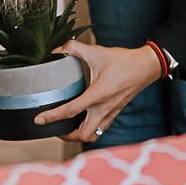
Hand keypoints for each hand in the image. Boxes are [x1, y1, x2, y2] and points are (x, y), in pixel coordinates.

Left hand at [33, 41, 162, 143]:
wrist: (146, 66)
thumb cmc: (123, 61)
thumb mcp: (96, 52)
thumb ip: (74, 48)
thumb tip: (57, 49)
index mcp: (97, 95)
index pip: (70, 111)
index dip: (52, 117)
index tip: (39, 120)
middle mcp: (104, 109)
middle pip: (83, 135)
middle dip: (66, 135)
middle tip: (54, 127)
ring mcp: (111, 113)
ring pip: (93, 135)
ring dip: (78, 135)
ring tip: (67, 127)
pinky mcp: (115, 113)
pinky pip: (100, 129)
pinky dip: (89, 130)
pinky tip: (82, 120)